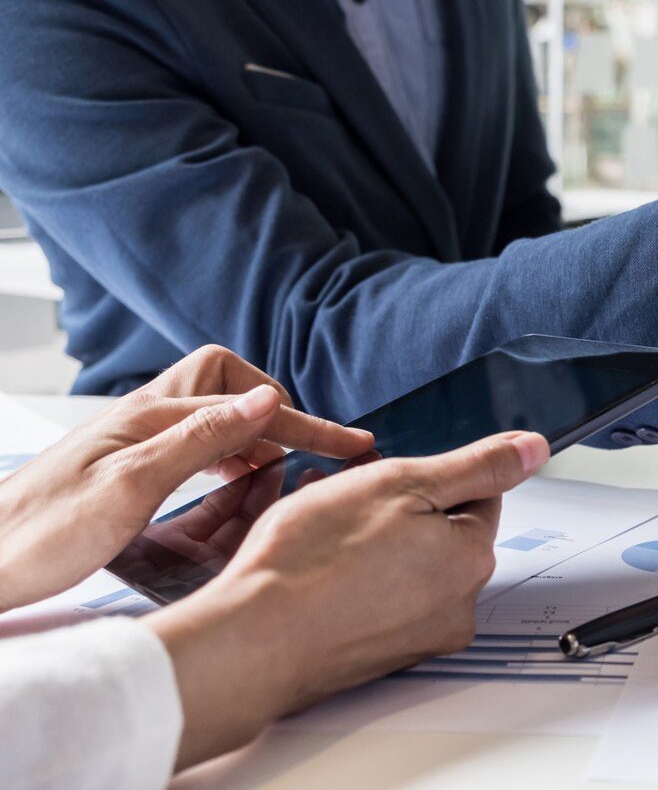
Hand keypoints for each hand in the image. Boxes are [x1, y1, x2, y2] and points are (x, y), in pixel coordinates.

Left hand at [0, 345, 373, 611]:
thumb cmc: (41, 536)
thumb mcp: (131, 488)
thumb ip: (202, 438)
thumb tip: (267, 398)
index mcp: (150, 416)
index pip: (248, 405)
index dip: (306, 426)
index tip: (354, 445)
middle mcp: (144, 417)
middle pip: (230, 384)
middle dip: (278, 411)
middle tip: (317, 450)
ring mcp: (135, 440)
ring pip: (215, 413)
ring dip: (256, 433)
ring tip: (287, 469)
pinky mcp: (127, 466)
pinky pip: (196, 442)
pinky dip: (228, 455)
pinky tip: (234, 482)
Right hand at [143, 430, 549, 767]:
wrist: (251, 641)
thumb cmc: (311, 563)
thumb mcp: (403, 483)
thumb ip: (478, 465)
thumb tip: (534, 450)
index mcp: (471, 560)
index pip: (479, 495)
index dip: (429, 475)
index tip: (388, 476)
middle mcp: (456, 607)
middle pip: (441, 532)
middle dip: (397, 505)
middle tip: (345, 497)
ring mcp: (417, 638)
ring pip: (405, 564)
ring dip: (370, 538)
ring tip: (319, 526)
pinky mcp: (378, 657)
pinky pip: (378, 601)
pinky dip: (354, 578)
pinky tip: (316, 566)